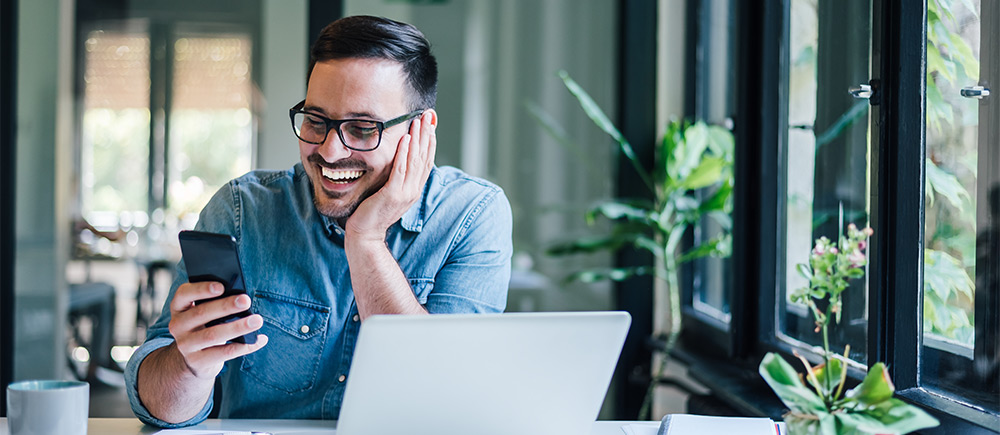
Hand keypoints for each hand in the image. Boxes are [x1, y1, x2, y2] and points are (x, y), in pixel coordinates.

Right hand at [166, 282, 267, 378]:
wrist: (194, 360)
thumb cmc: (206, 327)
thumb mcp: (204, 314)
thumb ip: (215, 304)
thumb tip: (241, 299)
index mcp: (179, 308)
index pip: (183, 294)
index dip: (201, 289)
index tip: (221, 287)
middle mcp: (178, 326)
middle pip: (201, 313)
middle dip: (225, 306)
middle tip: (246, 300)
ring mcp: (186, 345)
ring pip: (213, 335)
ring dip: (238, 327)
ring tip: (257, 320)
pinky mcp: (198, 362)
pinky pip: (224, 353)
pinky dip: (245, 346)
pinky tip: (260, 339)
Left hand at [346, 110, 437, 240]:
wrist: (365, 234)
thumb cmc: (372, 212)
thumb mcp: (388, 192)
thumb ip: (395, 177)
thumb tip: (397, 160)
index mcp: (414, 188)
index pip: (426, 160)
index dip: (430, 141)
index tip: (430, 123)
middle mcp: (413, 190)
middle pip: (424, 157)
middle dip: (427, 134)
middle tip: (429, 115)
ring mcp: (405, 193)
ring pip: (415, 161)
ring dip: (417, 139)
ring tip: (418, 121)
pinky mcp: (393, 195)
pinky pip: (400, 170)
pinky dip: (404, 153)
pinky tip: (405, 139)